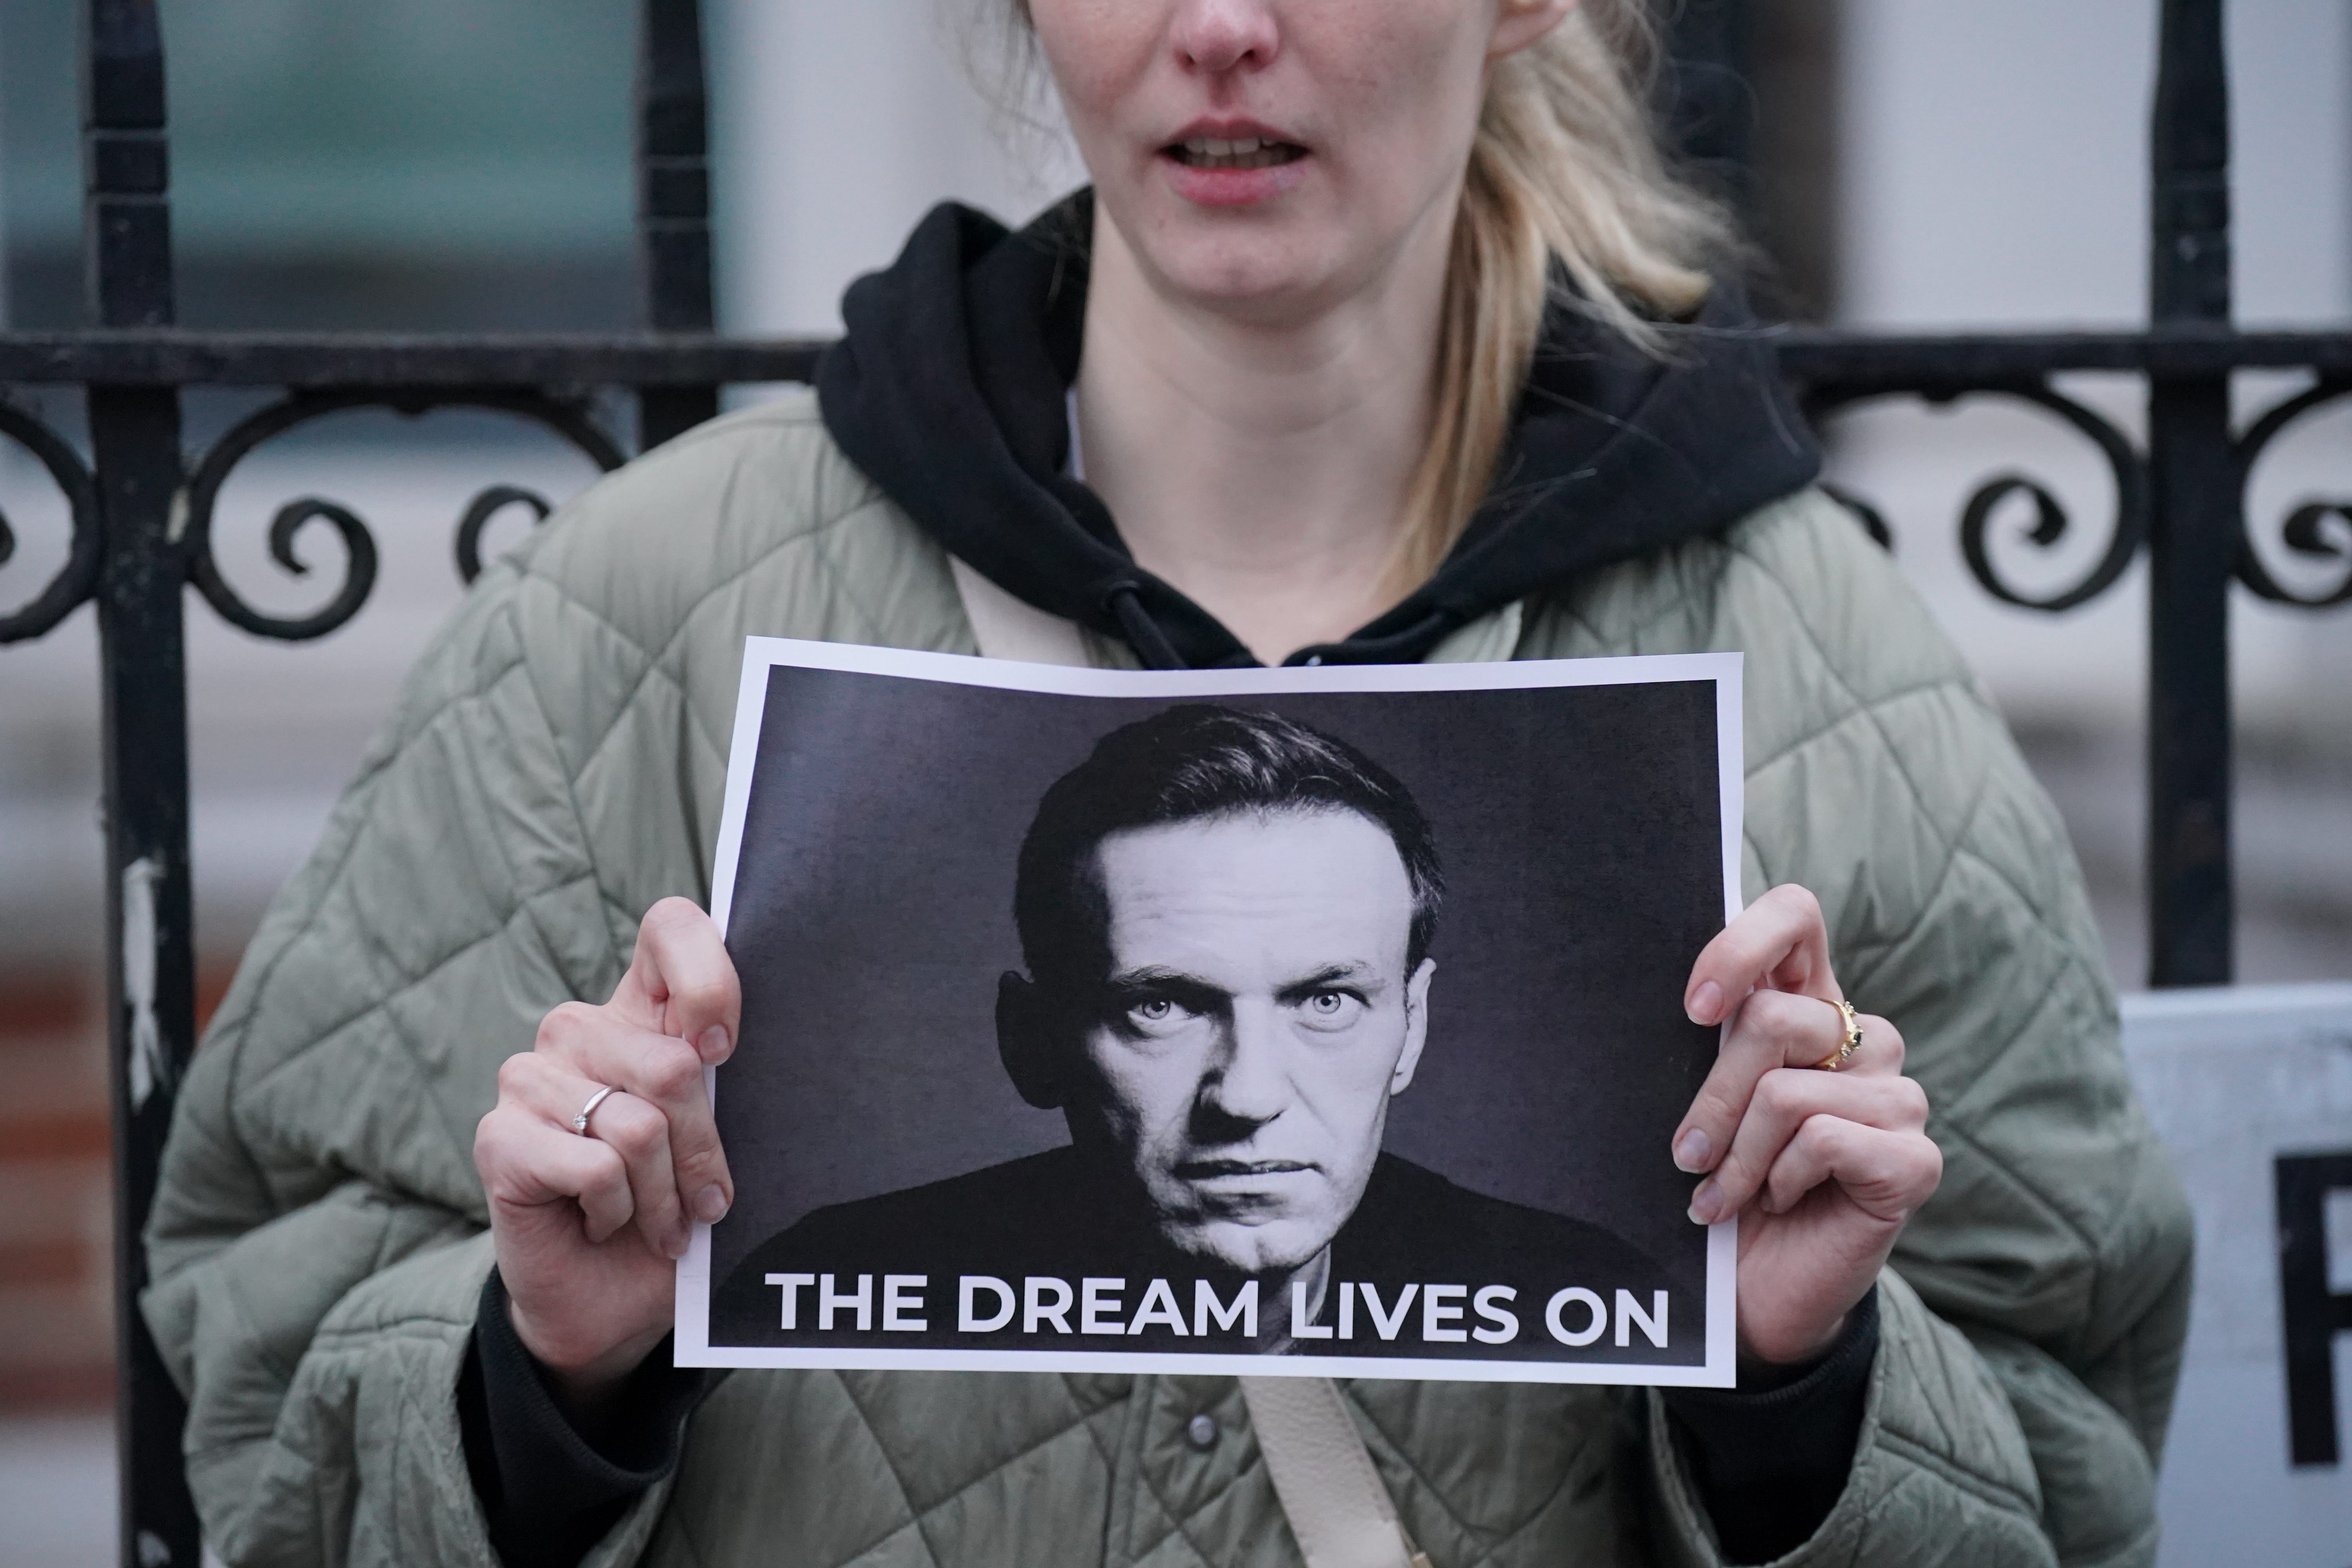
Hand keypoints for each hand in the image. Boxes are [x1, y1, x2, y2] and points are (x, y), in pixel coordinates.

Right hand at [474, 897, 739, 1408]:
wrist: (610, 1301)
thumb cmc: (674, 1210)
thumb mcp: (717, 1141)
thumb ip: (723, 1086)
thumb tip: (736, 1049)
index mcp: (638, 1013)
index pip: (671, 927)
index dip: (710, 978)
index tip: (725, 1049)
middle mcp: (578, 1030)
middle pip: (674, 1064)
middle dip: (703, 1149)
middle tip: (704, 1199)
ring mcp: (530, 1079)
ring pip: (638, 1125)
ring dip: (664, 1194)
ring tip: (660, 1221)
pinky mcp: (499, 1138)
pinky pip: (595, 1168)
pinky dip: (618, 1211)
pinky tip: (604, 1222)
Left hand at [1672, 884, 1940, 1365]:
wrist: (1754, 1290)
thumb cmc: (1720, 1186)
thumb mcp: (1704, 1103)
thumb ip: (1707, 1042)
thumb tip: (1681, 999)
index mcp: (1807, 1007)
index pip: (1795, 917)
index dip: (1739, 947)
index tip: (1693, 1009)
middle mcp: (1862, 1039)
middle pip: (1771, 1019)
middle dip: (1711, 1097)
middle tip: (1687, 1154)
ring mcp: (1897, 1098)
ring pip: (1786, 1090)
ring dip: (1737, 1153)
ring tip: (1726, 1193)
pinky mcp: (1915, 1159)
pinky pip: (1824, 1139)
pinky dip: (1780, 1179)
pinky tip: (1781, 1202)